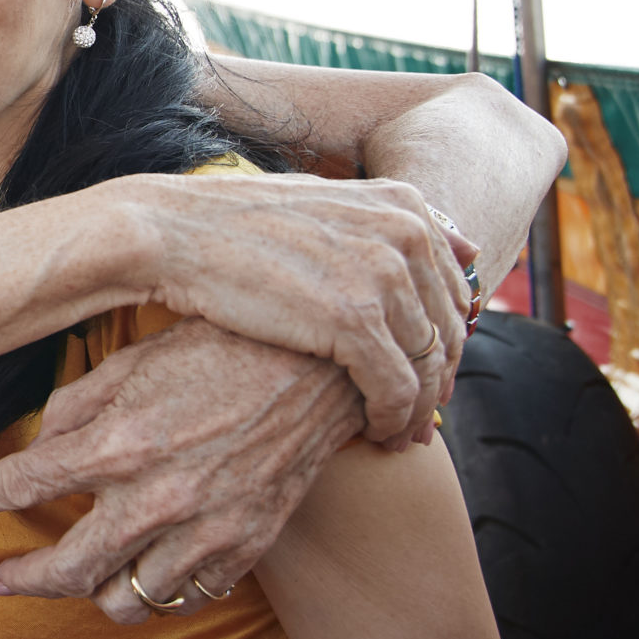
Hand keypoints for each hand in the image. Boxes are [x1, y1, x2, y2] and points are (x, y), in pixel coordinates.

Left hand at [0, 319, 360, 623]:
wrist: (324, 365)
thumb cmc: (224, 347)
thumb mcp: (137, 358)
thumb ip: (80, 404)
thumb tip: (39, 437)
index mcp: (120, 441)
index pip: (25, 484)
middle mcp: (157, 497)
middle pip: (68, 569)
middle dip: (25, 580)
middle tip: (4, 579)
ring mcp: (205, 530)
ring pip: (127, 600)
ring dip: (92, 594)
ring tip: (78, 579)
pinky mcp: (245, 547)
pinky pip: (186, 597)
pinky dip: (158, 592)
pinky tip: (145, 571)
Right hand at [98, 172, 475, 441]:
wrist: (171, 232)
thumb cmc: (237, 226)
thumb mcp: (325, 204)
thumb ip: (390, 223)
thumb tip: (466, 242)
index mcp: (402, 206)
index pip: (454, 289)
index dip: (446, 339)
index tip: (427, 373)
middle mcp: (404, 235)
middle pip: (449, 330)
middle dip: (439, 380)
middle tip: (422, 417)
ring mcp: (382, 277)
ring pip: (429, 366)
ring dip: (418, 409)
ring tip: (398, 434)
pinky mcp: (355, 323)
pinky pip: (398, 390)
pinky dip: (391, 419)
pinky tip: (374, 434)